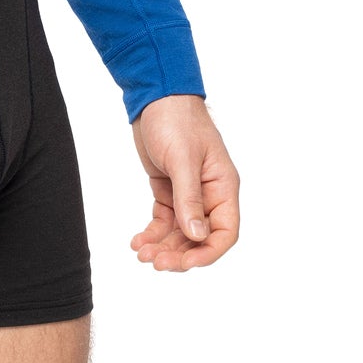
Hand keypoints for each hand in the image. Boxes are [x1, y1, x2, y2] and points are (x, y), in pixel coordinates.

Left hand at [129, 95, 239, 270]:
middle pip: (199, 238)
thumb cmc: (177, 120)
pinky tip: (137, 241)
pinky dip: (151, 234)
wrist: (155, 98)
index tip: (185, 264)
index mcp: (223, 186)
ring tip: (141, 253)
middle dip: (179, 254)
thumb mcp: (183, 160)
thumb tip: (196, 236)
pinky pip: (163, 222)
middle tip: (155, 261)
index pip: (226, 231)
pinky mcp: (168, 192)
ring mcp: (188, 194)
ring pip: (179, 234)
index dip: (208, 252)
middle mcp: (209, 195)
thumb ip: (189, 199)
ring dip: (162, 247)